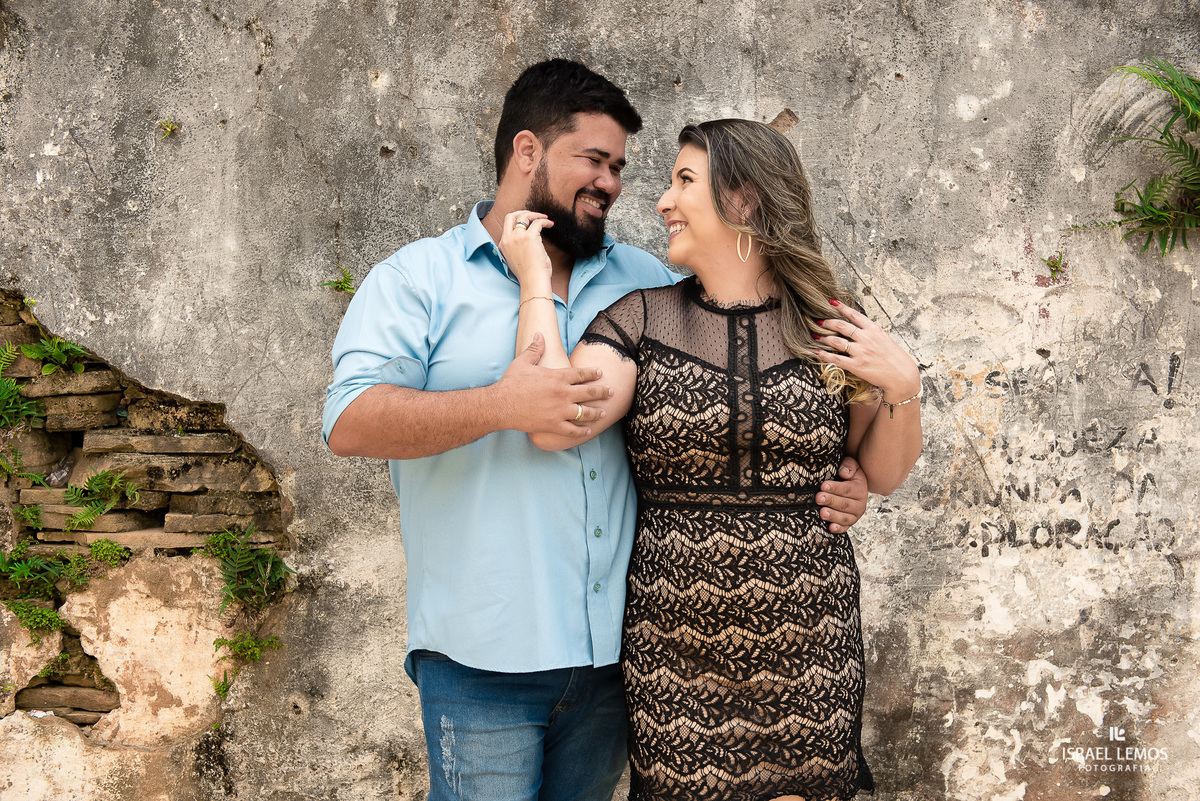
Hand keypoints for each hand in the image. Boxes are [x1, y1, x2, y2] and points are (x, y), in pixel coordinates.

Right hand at [494, 333, 611, 436]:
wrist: (502, 404)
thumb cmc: (511, 382)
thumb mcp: (523, 362)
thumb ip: (535, 349)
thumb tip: (539, 335)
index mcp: (557, 377)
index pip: (581, 374)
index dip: (592, 373)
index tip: (600, 373)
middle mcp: (563, 393)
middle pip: (589, 392)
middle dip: (602, 392)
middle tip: (612, 391)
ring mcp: (560, 411)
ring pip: (585, 412)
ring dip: (596, 412)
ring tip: (603, 413)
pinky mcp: (554, 425)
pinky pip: (572, 430)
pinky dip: (582, 431)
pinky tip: (588, 430)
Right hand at [498, 210, 553, 285]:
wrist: (533, 281)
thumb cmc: (529, 274)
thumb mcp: (517, 259)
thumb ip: (519, 247)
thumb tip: (532, 237)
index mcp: (503, 245)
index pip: (507, 227)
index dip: (518, 222)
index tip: (528, 222)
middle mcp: (507, 239)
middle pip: (510, 216)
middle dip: (522, 212)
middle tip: (534, 215)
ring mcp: (517, 237)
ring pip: (524, 216)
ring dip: (535, 215)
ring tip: (545, 218)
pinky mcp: (529, 237)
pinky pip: (537, 222)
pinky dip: (544, 221)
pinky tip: (550, 224)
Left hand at [814, 300, 919, 402]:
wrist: (902, 376)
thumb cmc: (896, 359)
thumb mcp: (886, 339)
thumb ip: (872, 333)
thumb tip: (859, 328)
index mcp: (874, 329)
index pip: (854, 314)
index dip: (841, 307)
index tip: (831, 302)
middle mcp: (866, 338)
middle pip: (841, 326)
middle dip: (827, 323)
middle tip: (818, 322)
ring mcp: (860, 352)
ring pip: (836, 341)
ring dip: (823, 338)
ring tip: (814, 336)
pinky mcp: (856, 365)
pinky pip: (836, 358)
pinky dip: (824, 355)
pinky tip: (816, 352)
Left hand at [816, 455, 867, 532]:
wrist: (852, 486)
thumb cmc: (849, 475)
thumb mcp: (852, 466)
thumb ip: (849, 466)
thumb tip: (843, 473)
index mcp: (860, 489)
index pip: (847, 489)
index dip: (835, 488)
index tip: (823, 485)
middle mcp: (859, 504)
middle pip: (845, 504)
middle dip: (831, 501)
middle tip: (819, 498)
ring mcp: (854, 515)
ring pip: (844, 517)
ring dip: (833, 516)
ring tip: (822, 512)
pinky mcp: (848, 524)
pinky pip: (844, 528)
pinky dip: (838, 529)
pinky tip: (830, 527)